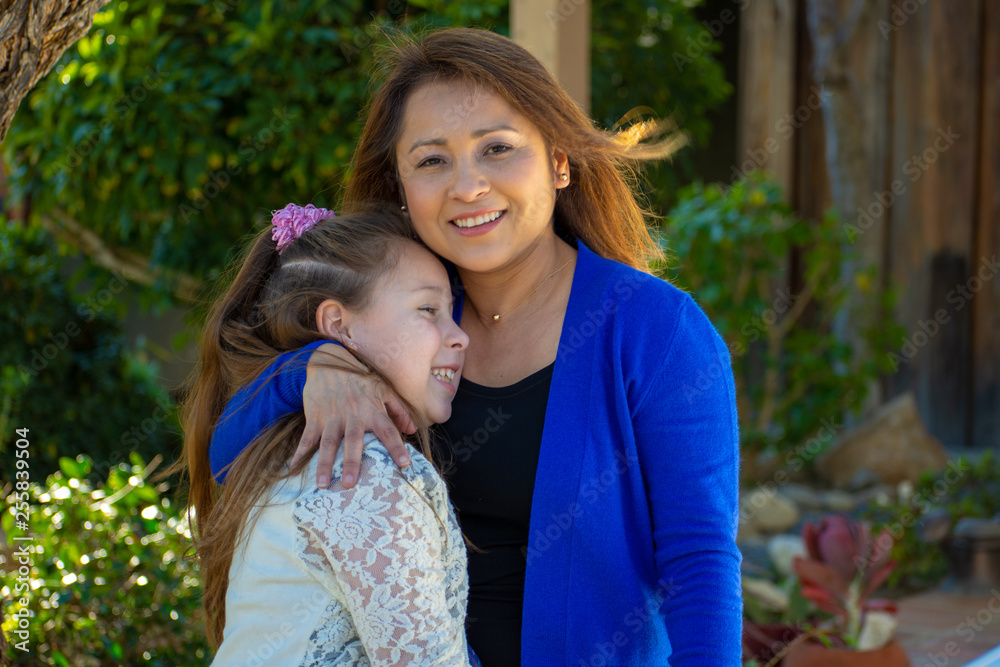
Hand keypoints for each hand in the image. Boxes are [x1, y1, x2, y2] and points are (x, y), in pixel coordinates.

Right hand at [290, 343, 415, 487]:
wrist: (330, 361)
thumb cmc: (360, 380)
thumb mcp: (384, 389)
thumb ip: (399, 410)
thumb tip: (412, 430)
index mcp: (372, 410)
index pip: (388, 430)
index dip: (396, 447)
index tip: (404, 464)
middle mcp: (352, 415)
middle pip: (353, 441)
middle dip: (351, 462)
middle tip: (349, 484)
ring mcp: (331, 417)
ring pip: (327, 443)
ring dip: (324, 464)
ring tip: (322, 483)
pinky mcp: (314, 416)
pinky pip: (307, 438)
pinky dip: (299, 454)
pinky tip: (293, 469)